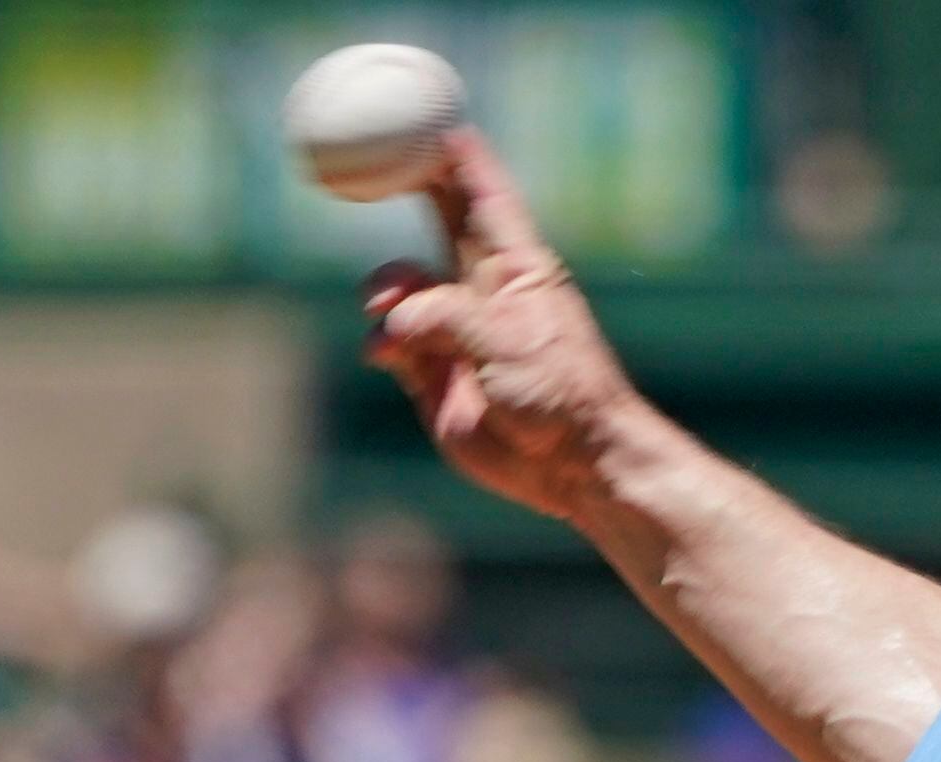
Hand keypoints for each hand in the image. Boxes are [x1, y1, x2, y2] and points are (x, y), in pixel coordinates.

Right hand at [362, 130, 646, 523]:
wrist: (570, 463)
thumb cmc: (559, 391)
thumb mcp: (505, 339)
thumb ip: (445, 315)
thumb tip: (395, 318)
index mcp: (516, 265)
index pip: (482, 193)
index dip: (456, 156)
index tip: (433, 120)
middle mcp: (483, 290)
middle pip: (437, 220)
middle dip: (406, 189)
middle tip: (370, 162)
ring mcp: (457, 330)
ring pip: (400, 288)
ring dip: (386, 293)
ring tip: (391, 319)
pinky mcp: (435, 374)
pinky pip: (391, 342)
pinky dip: (382, 343)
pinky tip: (388, 356)